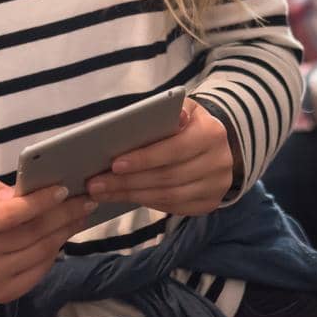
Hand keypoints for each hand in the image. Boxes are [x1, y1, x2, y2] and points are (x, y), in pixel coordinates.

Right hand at [0, 175, 94, 302]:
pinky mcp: (5, 293)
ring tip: (81, 215)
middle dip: (64, 214)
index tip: (63, 189)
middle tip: (85, 200)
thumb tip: (17, 193)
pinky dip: (56, 250)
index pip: (10, 214)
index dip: (39, 202)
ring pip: (41, 251)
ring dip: (66, 231)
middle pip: (32, 233)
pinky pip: (41, 269)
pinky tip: (64, 235)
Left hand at [85, 99, 233, 215]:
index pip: (174, 149)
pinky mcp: (209, 204)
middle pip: (167, 177)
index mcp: (211, 133)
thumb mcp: (183, 108)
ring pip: (168, 196)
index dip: (144, 158)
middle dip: (128, 182)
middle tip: (96, 184)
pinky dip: (146, 203)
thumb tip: (163, 117)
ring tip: (103, 193)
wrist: (220, 143)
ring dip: (132, 195)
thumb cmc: (190, 123)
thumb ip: (168, 111)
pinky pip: (173, 208)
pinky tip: (124, 197)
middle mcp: (219, 163)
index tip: (114, 164)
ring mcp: (216, 187)